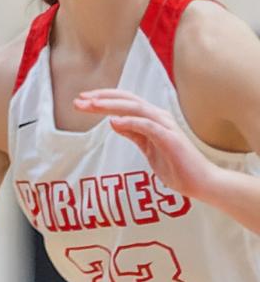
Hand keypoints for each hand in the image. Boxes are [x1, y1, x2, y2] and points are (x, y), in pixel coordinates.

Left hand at [74, 88, 215, 199]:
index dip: (103, 98)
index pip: (124, 102)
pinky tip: (113, 122)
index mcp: (152, 118)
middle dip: (101, 98)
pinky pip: (148, 126)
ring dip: (111, 105)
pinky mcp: (170, 139)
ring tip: (91, 106)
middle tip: (79, 100)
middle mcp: (158, 117)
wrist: (201, 182)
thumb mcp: (148, 147)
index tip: (82, 101)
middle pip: (126, 100)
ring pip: (135, 108)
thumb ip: (133, 134)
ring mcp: (165, 126)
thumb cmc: (176, 165)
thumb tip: (114, 121)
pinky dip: (130, 122)